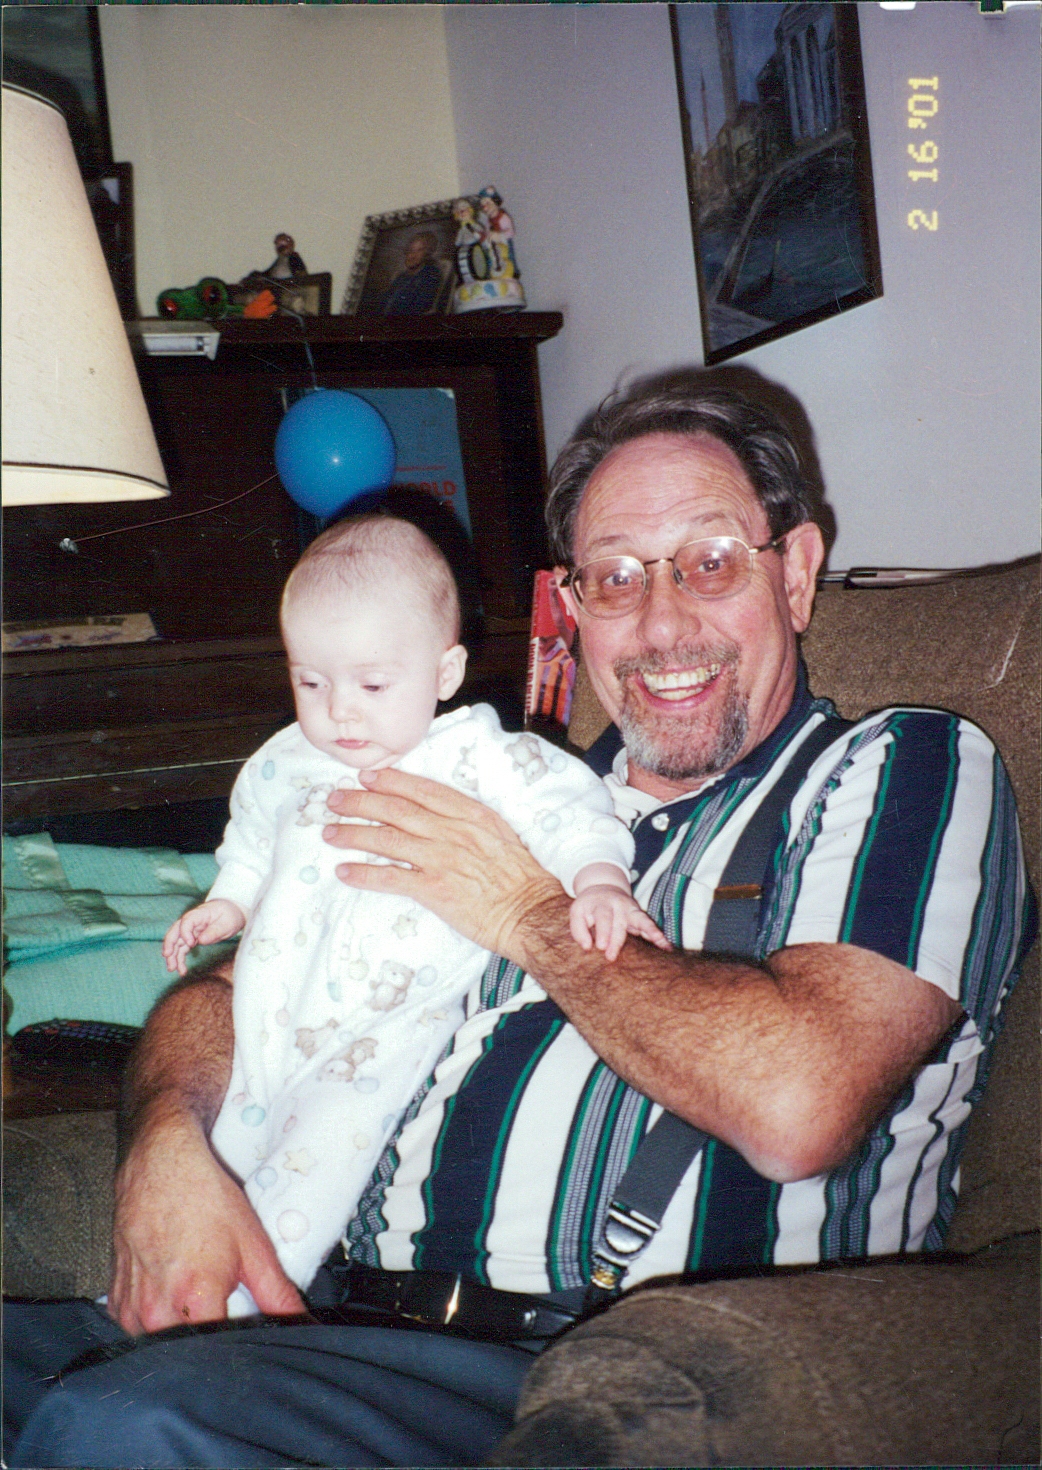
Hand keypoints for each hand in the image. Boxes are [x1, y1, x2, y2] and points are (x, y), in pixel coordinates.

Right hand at [109, 1105, 303, 1334]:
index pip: (218, 1357)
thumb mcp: (253, 1245)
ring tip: (199, 1309)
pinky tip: (172, 1301)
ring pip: (160, 1346)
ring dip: (180, 1337)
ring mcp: (130, 1308)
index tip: (250, 1348)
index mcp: (195, 1299)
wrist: (160, 1163)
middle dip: (209, 1349)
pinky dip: (156, 1323)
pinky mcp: (116, 1301)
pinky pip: (137, 1331)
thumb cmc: (207, 1200)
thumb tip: (303, 1326)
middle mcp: (156, 1311)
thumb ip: (278, 1293)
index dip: (238, 1356)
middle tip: (226, 1321)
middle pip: (188, 1356)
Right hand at [163, 899, 244, 975]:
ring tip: (172, 969)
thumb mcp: (227, 923)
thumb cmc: (229, 915)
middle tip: (167, 956)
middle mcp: (191, 922)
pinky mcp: (192, 938)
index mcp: (199, 914)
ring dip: (173, 955)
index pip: (187, 921)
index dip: (185, 932)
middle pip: (175, 931)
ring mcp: (190, 930)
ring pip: (177, 942)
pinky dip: (180, 958)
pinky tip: (181, 970)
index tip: (191, 944)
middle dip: (170, 944)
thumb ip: (214, 931)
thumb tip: (201, 940)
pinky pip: (183, 948)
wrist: (231, 911)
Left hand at [323, 768, 563, 960]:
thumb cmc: (520, 876)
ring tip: (330, 833)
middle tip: (335, 800)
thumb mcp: (499, 834)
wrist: (530, 911)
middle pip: (396, 809)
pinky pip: (390, 877)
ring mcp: (441, 859)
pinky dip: (363, 874)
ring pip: (387, 839)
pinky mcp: (434, 889)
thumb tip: (439, 815)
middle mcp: (453, 831)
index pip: (422, 790)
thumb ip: (468, 821)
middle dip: (360, 802)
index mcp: (471, 814)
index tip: (366, 777)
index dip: (390, 781)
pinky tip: (344, 872)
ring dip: (353, 834)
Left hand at [569, 885, 671, 960]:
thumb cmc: (589, 906)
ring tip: (659, 941)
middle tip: (611, 956)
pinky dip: (658, 935)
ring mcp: (631, 910)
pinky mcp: (639, 916)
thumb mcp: (577, 912)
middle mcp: (618, 906)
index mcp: (601, 904)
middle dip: (616, 940)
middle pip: (619, 924)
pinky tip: (667, 946)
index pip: (603, 918)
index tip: (600, 946)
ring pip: (641, 920)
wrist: (604, 887)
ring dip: (650, 931)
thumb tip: (587, 947)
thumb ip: (578, 930)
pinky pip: (650, 925)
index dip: (603, 932)